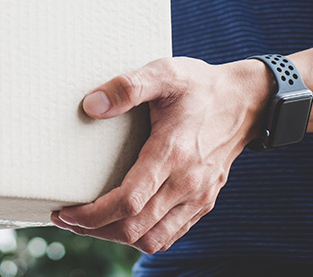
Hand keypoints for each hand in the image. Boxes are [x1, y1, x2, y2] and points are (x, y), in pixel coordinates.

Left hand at [51, 57, 270, 253]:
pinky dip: (142, 237)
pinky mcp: (203, 202)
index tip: (65, 212)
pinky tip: (121, 223)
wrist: (247, 101)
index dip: (92, 215)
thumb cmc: (200, 86)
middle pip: (134, 228)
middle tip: (65, 219)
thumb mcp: (164, 72)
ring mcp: (197, 197)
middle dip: (94, 229)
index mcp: (172, 154)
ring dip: (116, 237)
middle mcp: (186, 183)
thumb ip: (127, 87)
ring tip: (89, 224)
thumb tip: (91, 106)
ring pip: (152, 239)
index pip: (128, 203)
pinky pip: (170, 235)